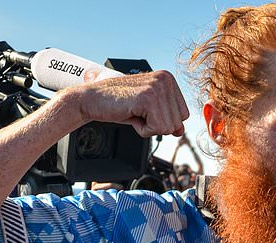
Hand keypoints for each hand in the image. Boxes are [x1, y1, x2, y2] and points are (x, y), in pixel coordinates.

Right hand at [74, 70, 189, 137]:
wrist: (92, 100)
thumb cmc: (118, 104)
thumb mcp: (148, 110)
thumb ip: (167, 118)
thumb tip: (181, 131)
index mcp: (168, 79)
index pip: (184, 114)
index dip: (163, 120)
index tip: (144, 110)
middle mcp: (166, 79)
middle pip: (177, 122)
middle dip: (156, 125)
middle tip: (137, 112)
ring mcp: (157, 87)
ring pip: (168, 127)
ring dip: (148, 127)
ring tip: (134, 112)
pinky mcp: (148, 98)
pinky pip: (157, 129)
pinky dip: (142, 129)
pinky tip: (131, 114)